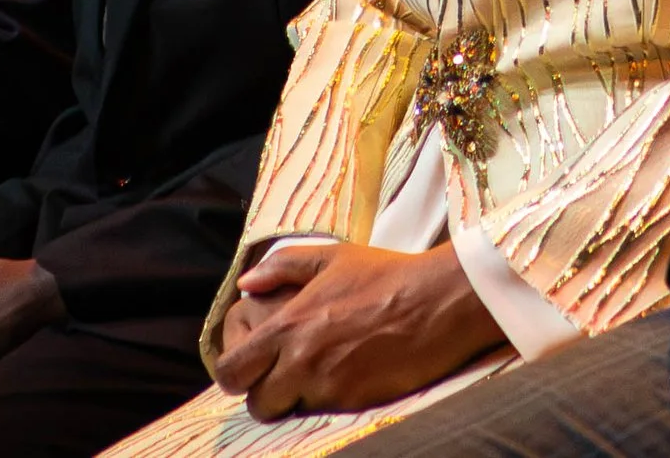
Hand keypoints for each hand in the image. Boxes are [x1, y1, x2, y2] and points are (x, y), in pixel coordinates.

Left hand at [211, 241, 504, 420]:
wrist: (437, 302)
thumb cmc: (386, 275)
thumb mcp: (332, 257)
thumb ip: (281, 266)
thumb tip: (246, 283)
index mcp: (289, 325)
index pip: (232, 371)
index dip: (235, 374)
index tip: (250, 367)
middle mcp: (302, 361)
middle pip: (258, 404)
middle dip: (266, 395)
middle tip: (284, 378)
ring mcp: (329, 386)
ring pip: (291, 412)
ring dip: (298, 399)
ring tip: (321, 374)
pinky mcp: (355, 403)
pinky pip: (326, 413)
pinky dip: (331, 400)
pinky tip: (350, 375)